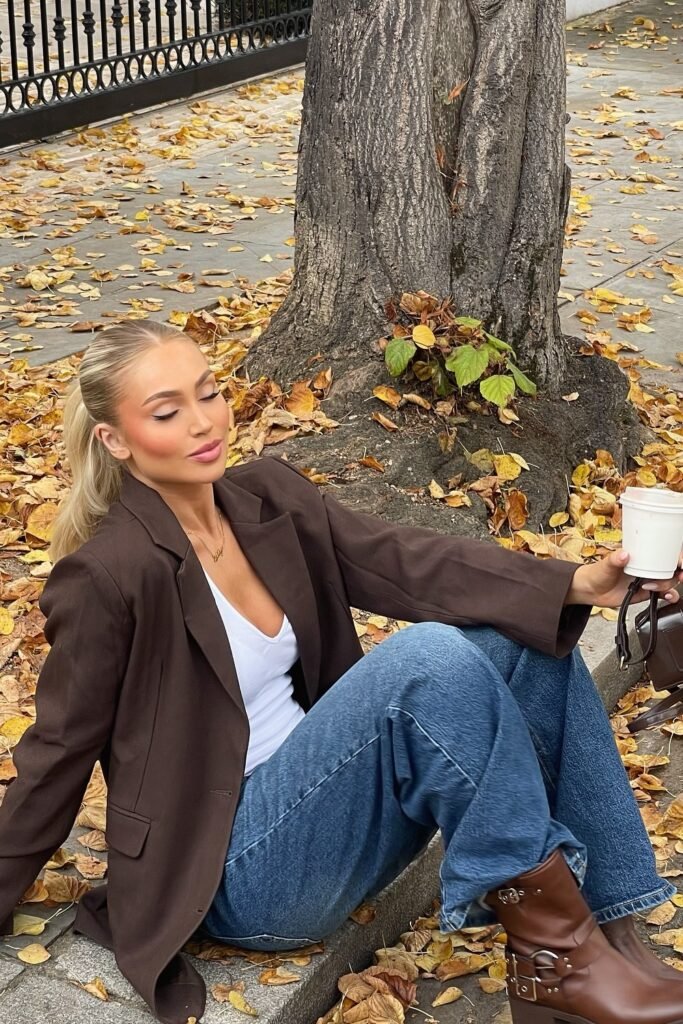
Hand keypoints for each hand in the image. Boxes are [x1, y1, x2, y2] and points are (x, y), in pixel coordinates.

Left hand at [565, 549, 682, 608]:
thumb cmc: (597, 572)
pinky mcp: (647, 592)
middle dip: (680, 571)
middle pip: (671, 567)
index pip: (664, 551)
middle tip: (680, 575)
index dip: (676, 556)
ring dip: (669, 585)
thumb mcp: (605, 564)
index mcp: (641, 555)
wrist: (590, 591)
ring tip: (657, 589)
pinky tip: (667, 597)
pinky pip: (664, 594)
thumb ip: (614, 560)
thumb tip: (623, 554)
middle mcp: (648, 566)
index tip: (680, 561)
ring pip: (670, 581)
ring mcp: (649, 579)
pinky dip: (669, 596)